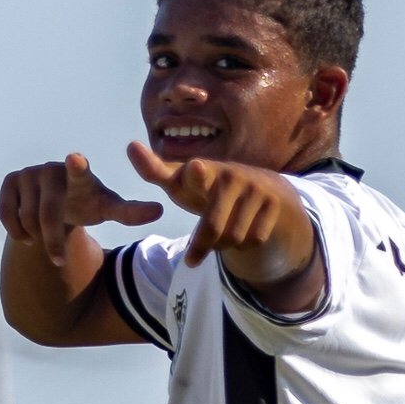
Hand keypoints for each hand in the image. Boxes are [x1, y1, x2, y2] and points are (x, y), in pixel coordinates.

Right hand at [0, 152, 162, 268]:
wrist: (57, 202)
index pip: (79, 171)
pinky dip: (17, 231)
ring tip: (44, 236)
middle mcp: (53, 170)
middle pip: (47, 215)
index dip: (77, 167)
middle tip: (58, 259)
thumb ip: (131, 212)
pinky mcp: (11, 181)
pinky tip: (26, 233)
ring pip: (26, 218)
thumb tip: (160, 211)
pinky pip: (7, 215)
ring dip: (36, 236)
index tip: (75, 159)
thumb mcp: (108, 209)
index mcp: (80, 176)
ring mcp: (29, 174)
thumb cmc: (87, 205)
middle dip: (52, 241)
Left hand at [123, 140, 312, 279]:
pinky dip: (244, 243)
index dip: (195, 175)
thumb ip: (155, 170)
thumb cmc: (208, 187)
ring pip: (233, 237)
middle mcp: (232, 176)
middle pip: (213, 228)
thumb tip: (130, 145)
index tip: (193, 168)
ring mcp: (257, 189)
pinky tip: (243, 230)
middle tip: (192, 258)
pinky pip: (253, 240)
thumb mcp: (182, 181)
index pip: (198, 175)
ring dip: (223, 244)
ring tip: (222, 232)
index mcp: (205, 171)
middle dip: (202, 246)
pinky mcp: (274, 205)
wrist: (262, 189)